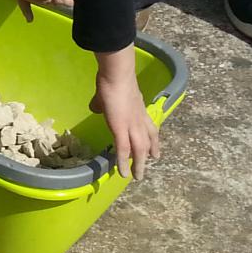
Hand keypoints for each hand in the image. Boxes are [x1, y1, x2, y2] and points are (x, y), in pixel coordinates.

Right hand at [90, 56, 159, 180]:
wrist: (117, 76)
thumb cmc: (112, 80)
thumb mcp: (108, 92)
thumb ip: (103, 101)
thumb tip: (96, 105)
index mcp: (138, 109)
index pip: (149, 126)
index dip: (153, 138)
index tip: (155, 148)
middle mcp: (139, 120)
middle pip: (148, 140)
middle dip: (151, 152)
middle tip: (154, 161)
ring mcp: (132, 126)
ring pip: (139, 150)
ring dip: (140, 164)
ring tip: (137, 176)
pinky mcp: (121, 130)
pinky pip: (123, 150)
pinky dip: (124, 163)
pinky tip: (123, 173)